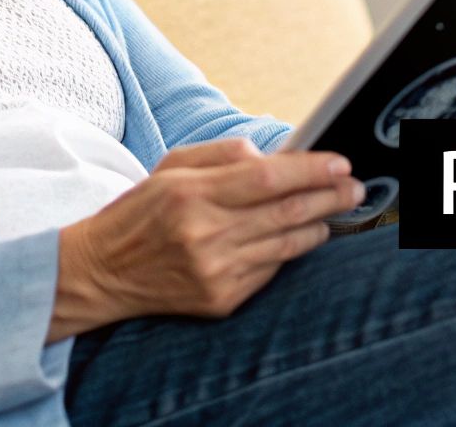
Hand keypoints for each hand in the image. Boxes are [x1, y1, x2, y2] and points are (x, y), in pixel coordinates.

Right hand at [49, 137, 362, 340]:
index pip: (268, 178)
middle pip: (287, 212)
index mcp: (191, 195)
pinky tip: (301, 236)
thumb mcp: (171, 167)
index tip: (341, 162)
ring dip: (319, 225)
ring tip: (336, 209)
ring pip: (288, 245)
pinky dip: (291, 252)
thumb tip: (275, 156)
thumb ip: (225, 155)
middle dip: (330, 197)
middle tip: (354, 187)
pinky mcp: (221, 301)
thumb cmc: (140, 212)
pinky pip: (271, 271)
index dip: (312, 170)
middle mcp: (205, 235)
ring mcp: (215, 273)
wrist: (101, 272)